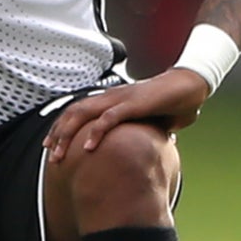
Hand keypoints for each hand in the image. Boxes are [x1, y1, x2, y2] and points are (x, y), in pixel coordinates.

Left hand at [44, 68, 211, 163]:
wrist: (191, 86)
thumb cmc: (172, 103)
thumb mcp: (152, 122)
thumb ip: (143, 132)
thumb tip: (145, 146)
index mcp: (112, 101)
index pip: (79, 111)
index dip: (62, 127)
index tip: (52, 145)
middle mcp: (111, 98)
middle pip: (74, 112)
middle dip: (58, 133)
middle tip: (49, 154)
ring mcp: (121, 99)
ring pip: (84, 114)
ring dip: (68, 135)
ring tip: (59, 154)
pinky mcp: (134, 104)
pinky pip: (109, 118)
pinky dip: (96, 132)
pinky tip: (88, 147)